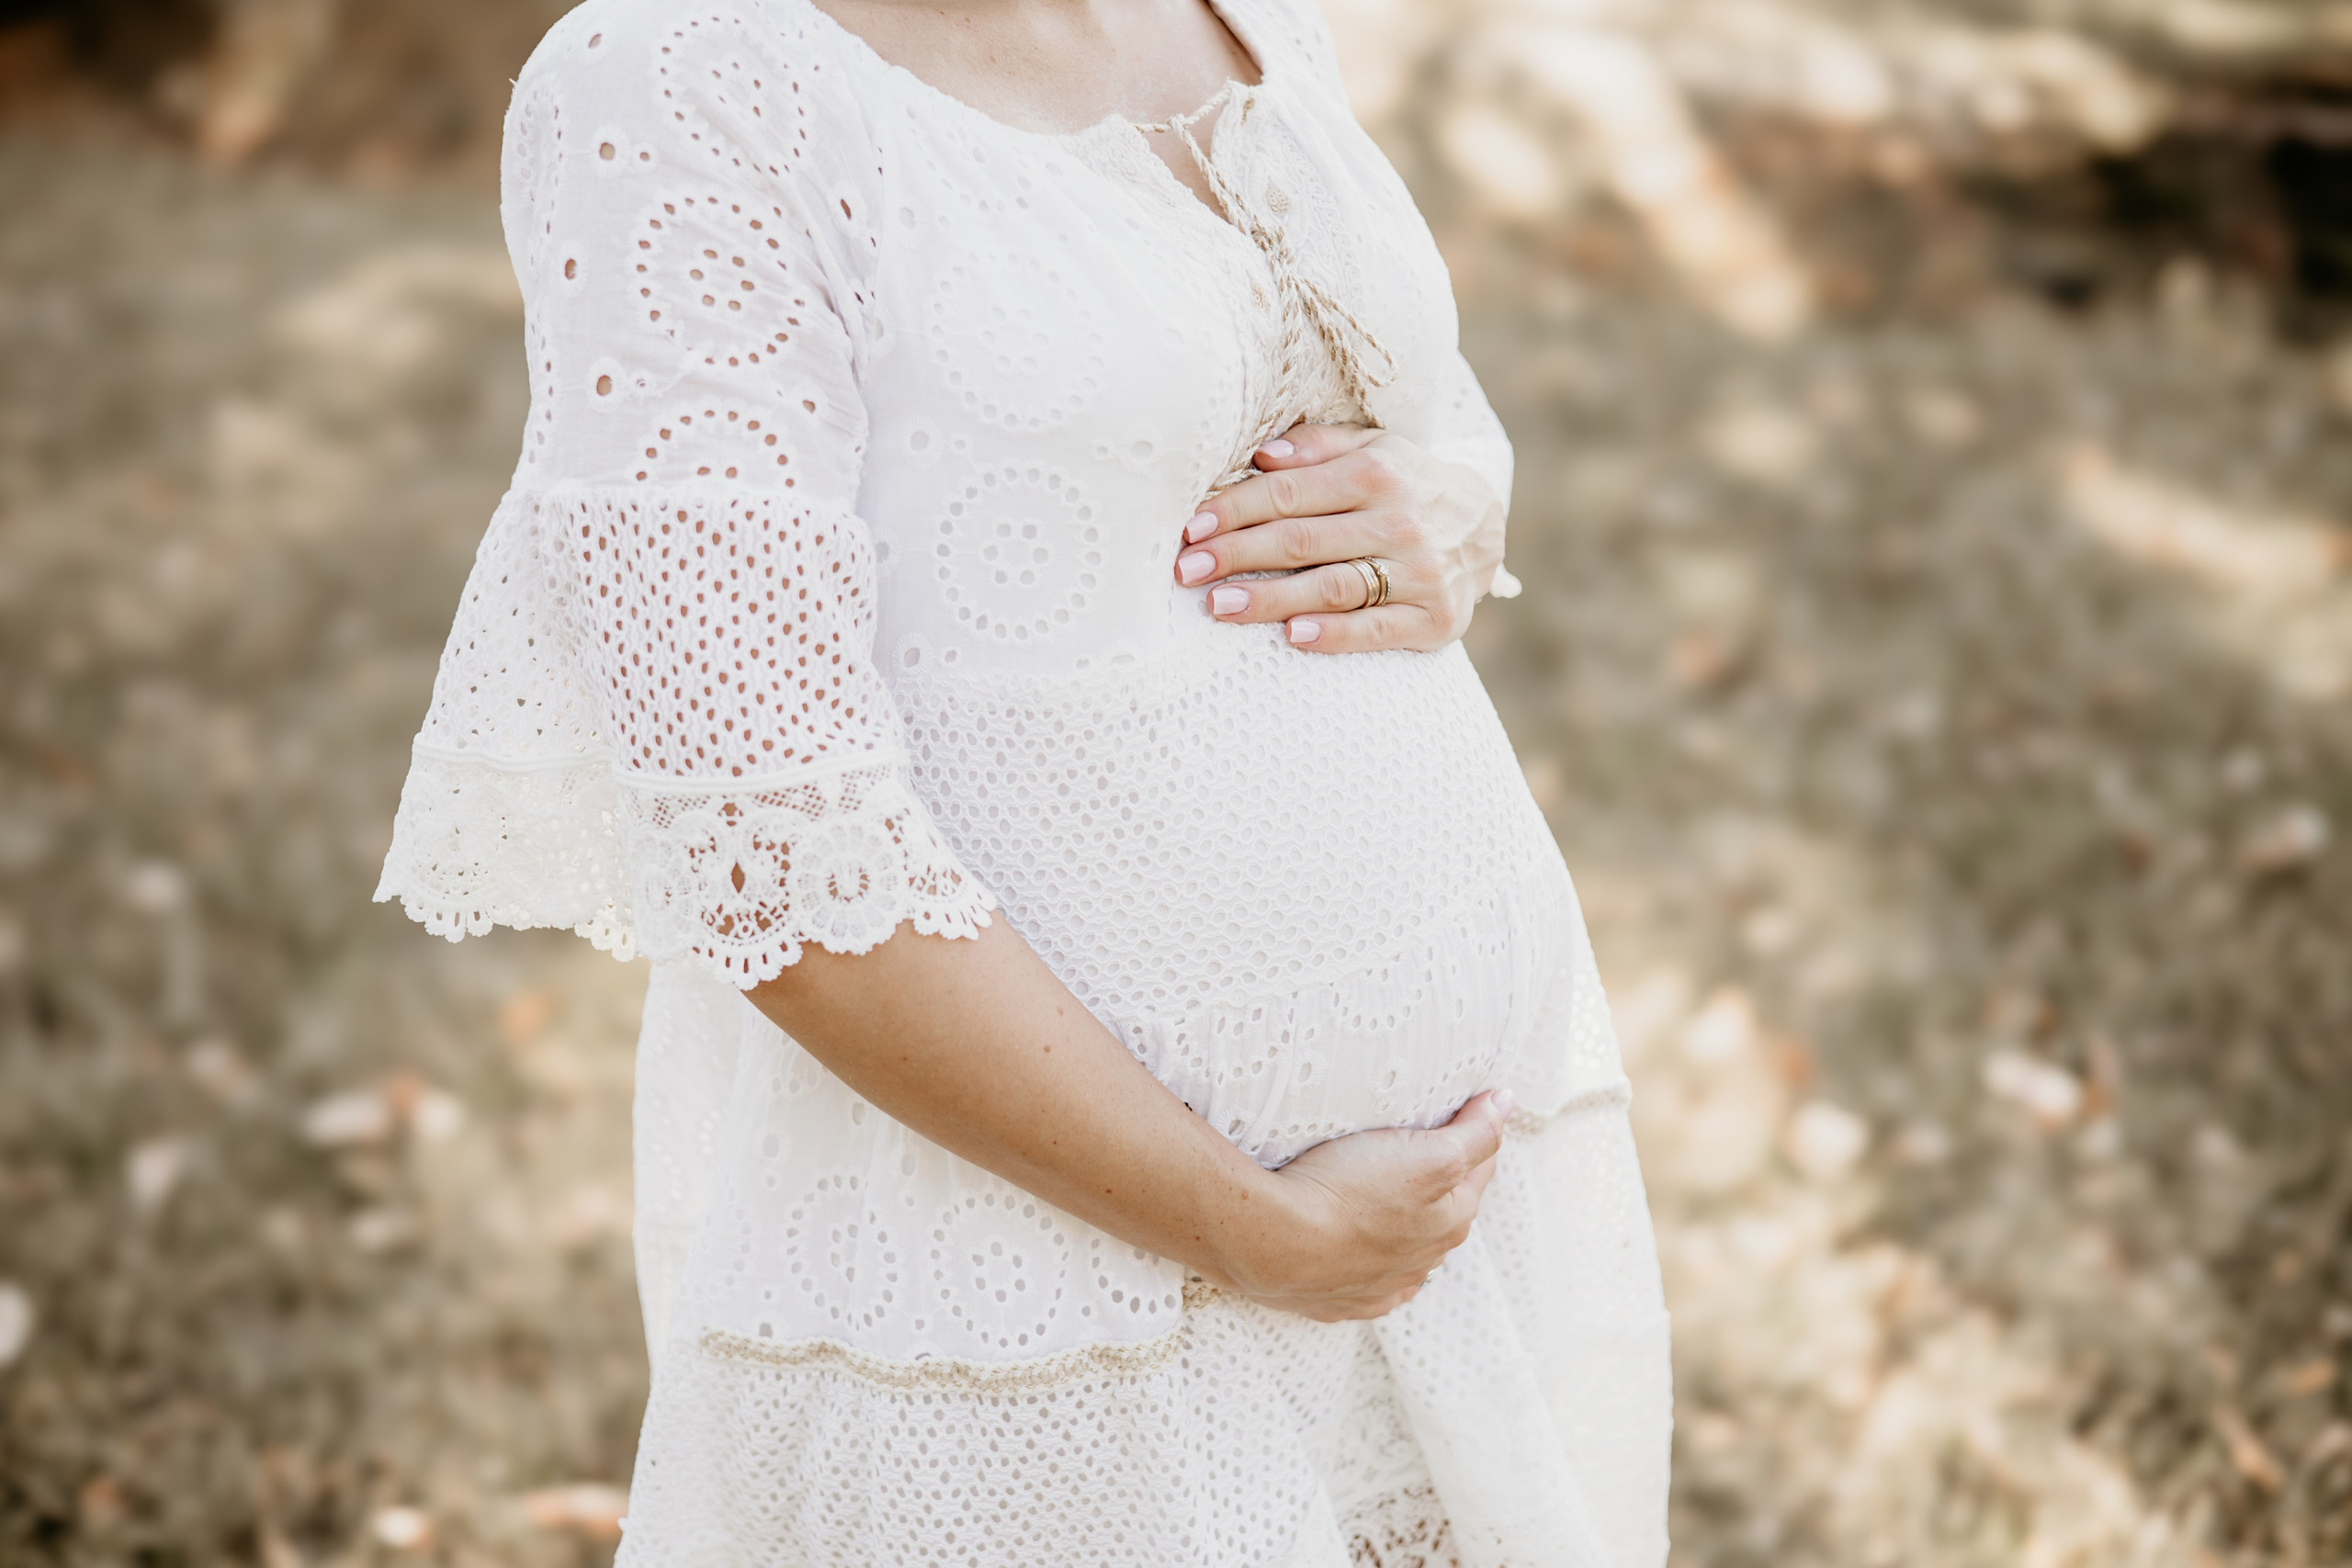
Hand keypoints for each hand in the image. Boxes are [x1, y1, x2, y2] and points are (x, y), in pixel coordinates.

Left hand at [1173, 423, 1507, 652]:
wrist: (1483, 527)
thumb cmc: (1406, 485)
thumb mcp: (1373, 448)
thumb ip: (1319, 446)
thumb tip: (1264, 456)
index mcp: (1376, 475)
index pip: (1291, 493)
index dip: (1236, 511)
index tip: (1193, 529)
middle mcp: (1399, 522)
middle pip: (1303, 541)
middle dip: (1238, 555)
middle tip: (1188, 570)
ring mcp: (1419, 573)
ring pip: (1333, 587)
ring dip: (1271, 599)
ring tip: (1221, 606)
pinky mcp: (1433, 619)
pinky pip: (1376, 631)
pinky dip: (1334, 635)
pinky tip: (1292, 637)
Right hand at [1204, 1089, 1512, 1320]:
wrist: (1274, 1243)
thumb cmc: (1350, 1191)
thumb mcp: (1430, 1154)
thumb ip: (1476, 1132)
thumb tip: (1506, 1104)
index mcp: (1451, 1221)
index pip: (1478, 1165)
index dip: (1472, 1131)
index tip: (1459, 1105)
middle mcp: (1423, 1260)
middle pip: (1443, 1208)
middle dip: (1437, 1179)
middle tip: (1413, 1143)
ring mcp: (1380, 1286)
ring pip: (1405, 1249)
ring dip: (1401, 1224)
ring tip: (1377, 1193)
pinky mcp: (1337, 1301)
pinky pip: (1364, 1281)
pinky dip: (1365, 1263)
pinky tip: (1353, 1249)